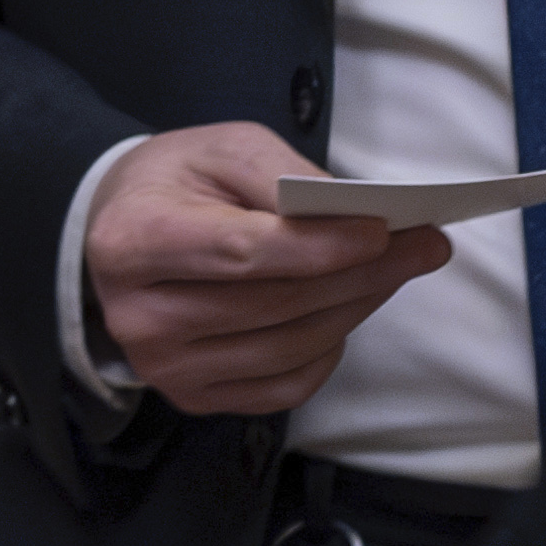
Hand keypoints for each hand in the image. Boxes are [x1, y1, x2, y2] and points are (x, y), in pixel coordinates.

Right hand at [82, 125, 451, 416]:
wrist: (121, 230)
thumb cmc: (178, 183)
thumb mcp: (222, 148)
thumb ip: (284, 175)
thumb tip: (355, 216)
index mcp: (132, 241)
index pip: (243, 253)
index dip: (320, 246)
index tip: (382, 231)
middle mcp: (138, 317)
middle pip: (275, 304)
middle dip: (361, 274)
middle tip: (424, 246)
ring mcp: (163, 367)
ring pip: (289, 348)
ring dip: (356, 308)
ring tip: (393, 270)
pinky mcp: (191, 397)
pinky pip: (284, 387)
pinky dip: (328, 350)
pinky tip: (342, 311)